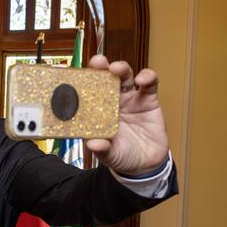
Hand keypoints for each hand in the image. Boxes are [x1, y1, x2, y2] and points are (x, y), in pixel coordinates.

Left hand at [87, 55, 168, 175]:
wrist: (146, 164)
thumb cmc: (122, 156)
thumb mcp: (109, 154)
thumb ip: (102, 148)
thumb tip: (93, 144)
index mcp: (96, 111)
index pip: (87, 91)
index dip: (83, 81)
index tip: (77, 74)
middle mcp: (111, 101)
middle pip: (104, 77)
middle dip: (100, 67)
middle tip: (97, 62)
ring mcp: (129, 98)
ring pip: (124, 76)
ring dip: (121, 68)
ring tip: (117, 69)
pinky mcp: (148, 100)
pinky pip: (149, 84)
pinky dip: (147, 77)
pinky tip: (143, 78)